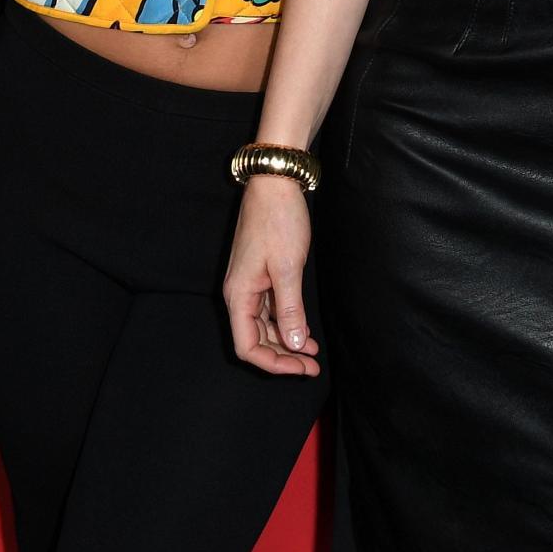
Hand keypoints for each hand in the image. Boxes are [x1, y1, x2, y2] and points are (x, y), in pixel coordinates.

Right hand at [224, 174, 320, 375]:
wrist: (275, 183)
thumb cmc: (278, 220)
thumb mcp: (287, 268)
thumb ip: (289, 309)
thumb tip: (295, 345)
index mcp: (239, 295)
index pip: (248, 346)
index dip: (274, 363)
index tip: (302, 368)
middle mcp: (240, 293)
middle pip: (255, 340)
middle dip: (283, 357)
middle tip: (313, 367)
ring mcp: (250, 284)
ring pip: (264, 327)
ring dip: (286, 342)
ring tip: (313, 354)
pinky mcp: (261, 275)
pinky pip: (270, 310)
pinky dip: (287, 323)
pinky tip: (304, 330)